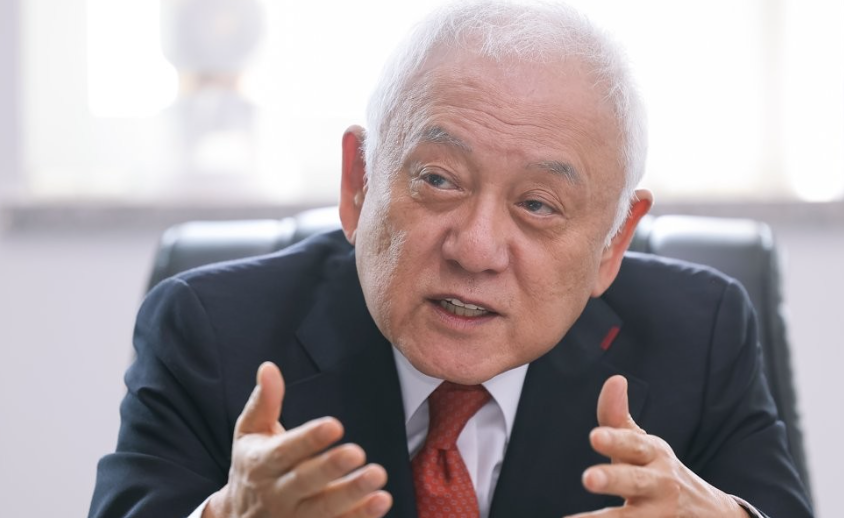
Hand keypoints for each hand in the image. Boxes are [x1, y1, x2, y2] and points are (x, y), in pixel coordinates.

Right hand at [204, 362, 392, 517]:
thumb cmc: (251, 465)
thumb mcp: (249, 433)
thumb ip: (263, 402)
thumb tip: (269, 368)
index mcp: (260, 464)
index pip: (285, 452)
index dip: (308, 439)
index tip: (334, 425)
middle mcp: (276, 494)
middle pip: (304, 482)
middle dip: (331, 468)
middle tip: (358, 452)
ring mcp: (292, 517)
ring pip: (323, 510)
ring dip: (352, 496)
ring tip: (378, 478)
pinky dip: (358, 517)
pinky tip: (379, 502)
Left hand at [565, 375, 747, 517]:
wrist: (707, 514)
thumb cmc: (658, 471)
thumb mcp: (643, 445)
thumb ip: (618, 418)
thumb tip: (615, 379)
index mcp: (654, 455)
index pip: (634, 445)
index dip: (615, 440)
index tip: (594, 436)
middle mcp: (661, 485)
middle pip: (635, 481)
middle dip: (613, 479)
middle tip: (589, 477)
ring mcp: (661, 515)